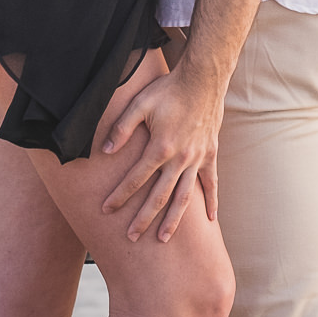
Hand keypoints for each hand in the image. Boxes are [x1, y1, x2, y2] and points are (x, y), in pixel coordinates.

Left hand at [100, 63, 222, 241]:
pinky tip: (211, 220)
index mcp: (160, 148)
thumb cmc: (168, 90)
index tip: (106, 210)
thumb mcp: (140, 104)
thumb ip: (122, 129)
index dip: (119, 195)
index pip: (135, 178)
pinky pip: (211, 183)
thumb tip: (105, 151)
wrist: (203, 78)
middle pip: (158, 195)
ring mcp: (197, 158)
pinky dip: (211, 201)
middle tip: (131, 237)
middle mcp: (180, 158)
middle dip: (143, 218)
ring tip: (163, 238)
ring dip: (173, 219)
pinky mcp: (210, 154)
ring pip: (184, 196)